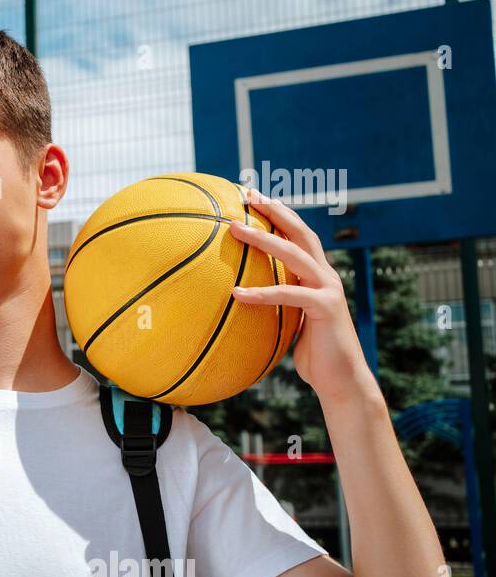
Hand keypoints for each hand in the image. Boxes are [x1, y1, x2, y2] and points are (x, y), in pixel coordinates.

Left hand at [227, 188, 378, 405]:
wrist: (341, 380)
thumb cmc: (312, 354)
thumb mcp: (291, 323)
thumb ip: (277, 306)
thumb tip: (242, 300)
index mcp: (318, 274)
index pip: (298, 235)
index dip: (279, 214)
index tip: (254, 198)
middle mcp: (326, 275)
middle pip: (300, 232)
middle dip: (275, 211)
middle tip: (248, 196)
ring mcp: (328, 289)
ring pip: (294, 255)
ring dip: (263, 240)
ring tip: (235, 229)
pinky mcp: (326, 308)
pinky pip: (288, 295)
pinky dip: (261, 293)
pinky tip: (236, 293)